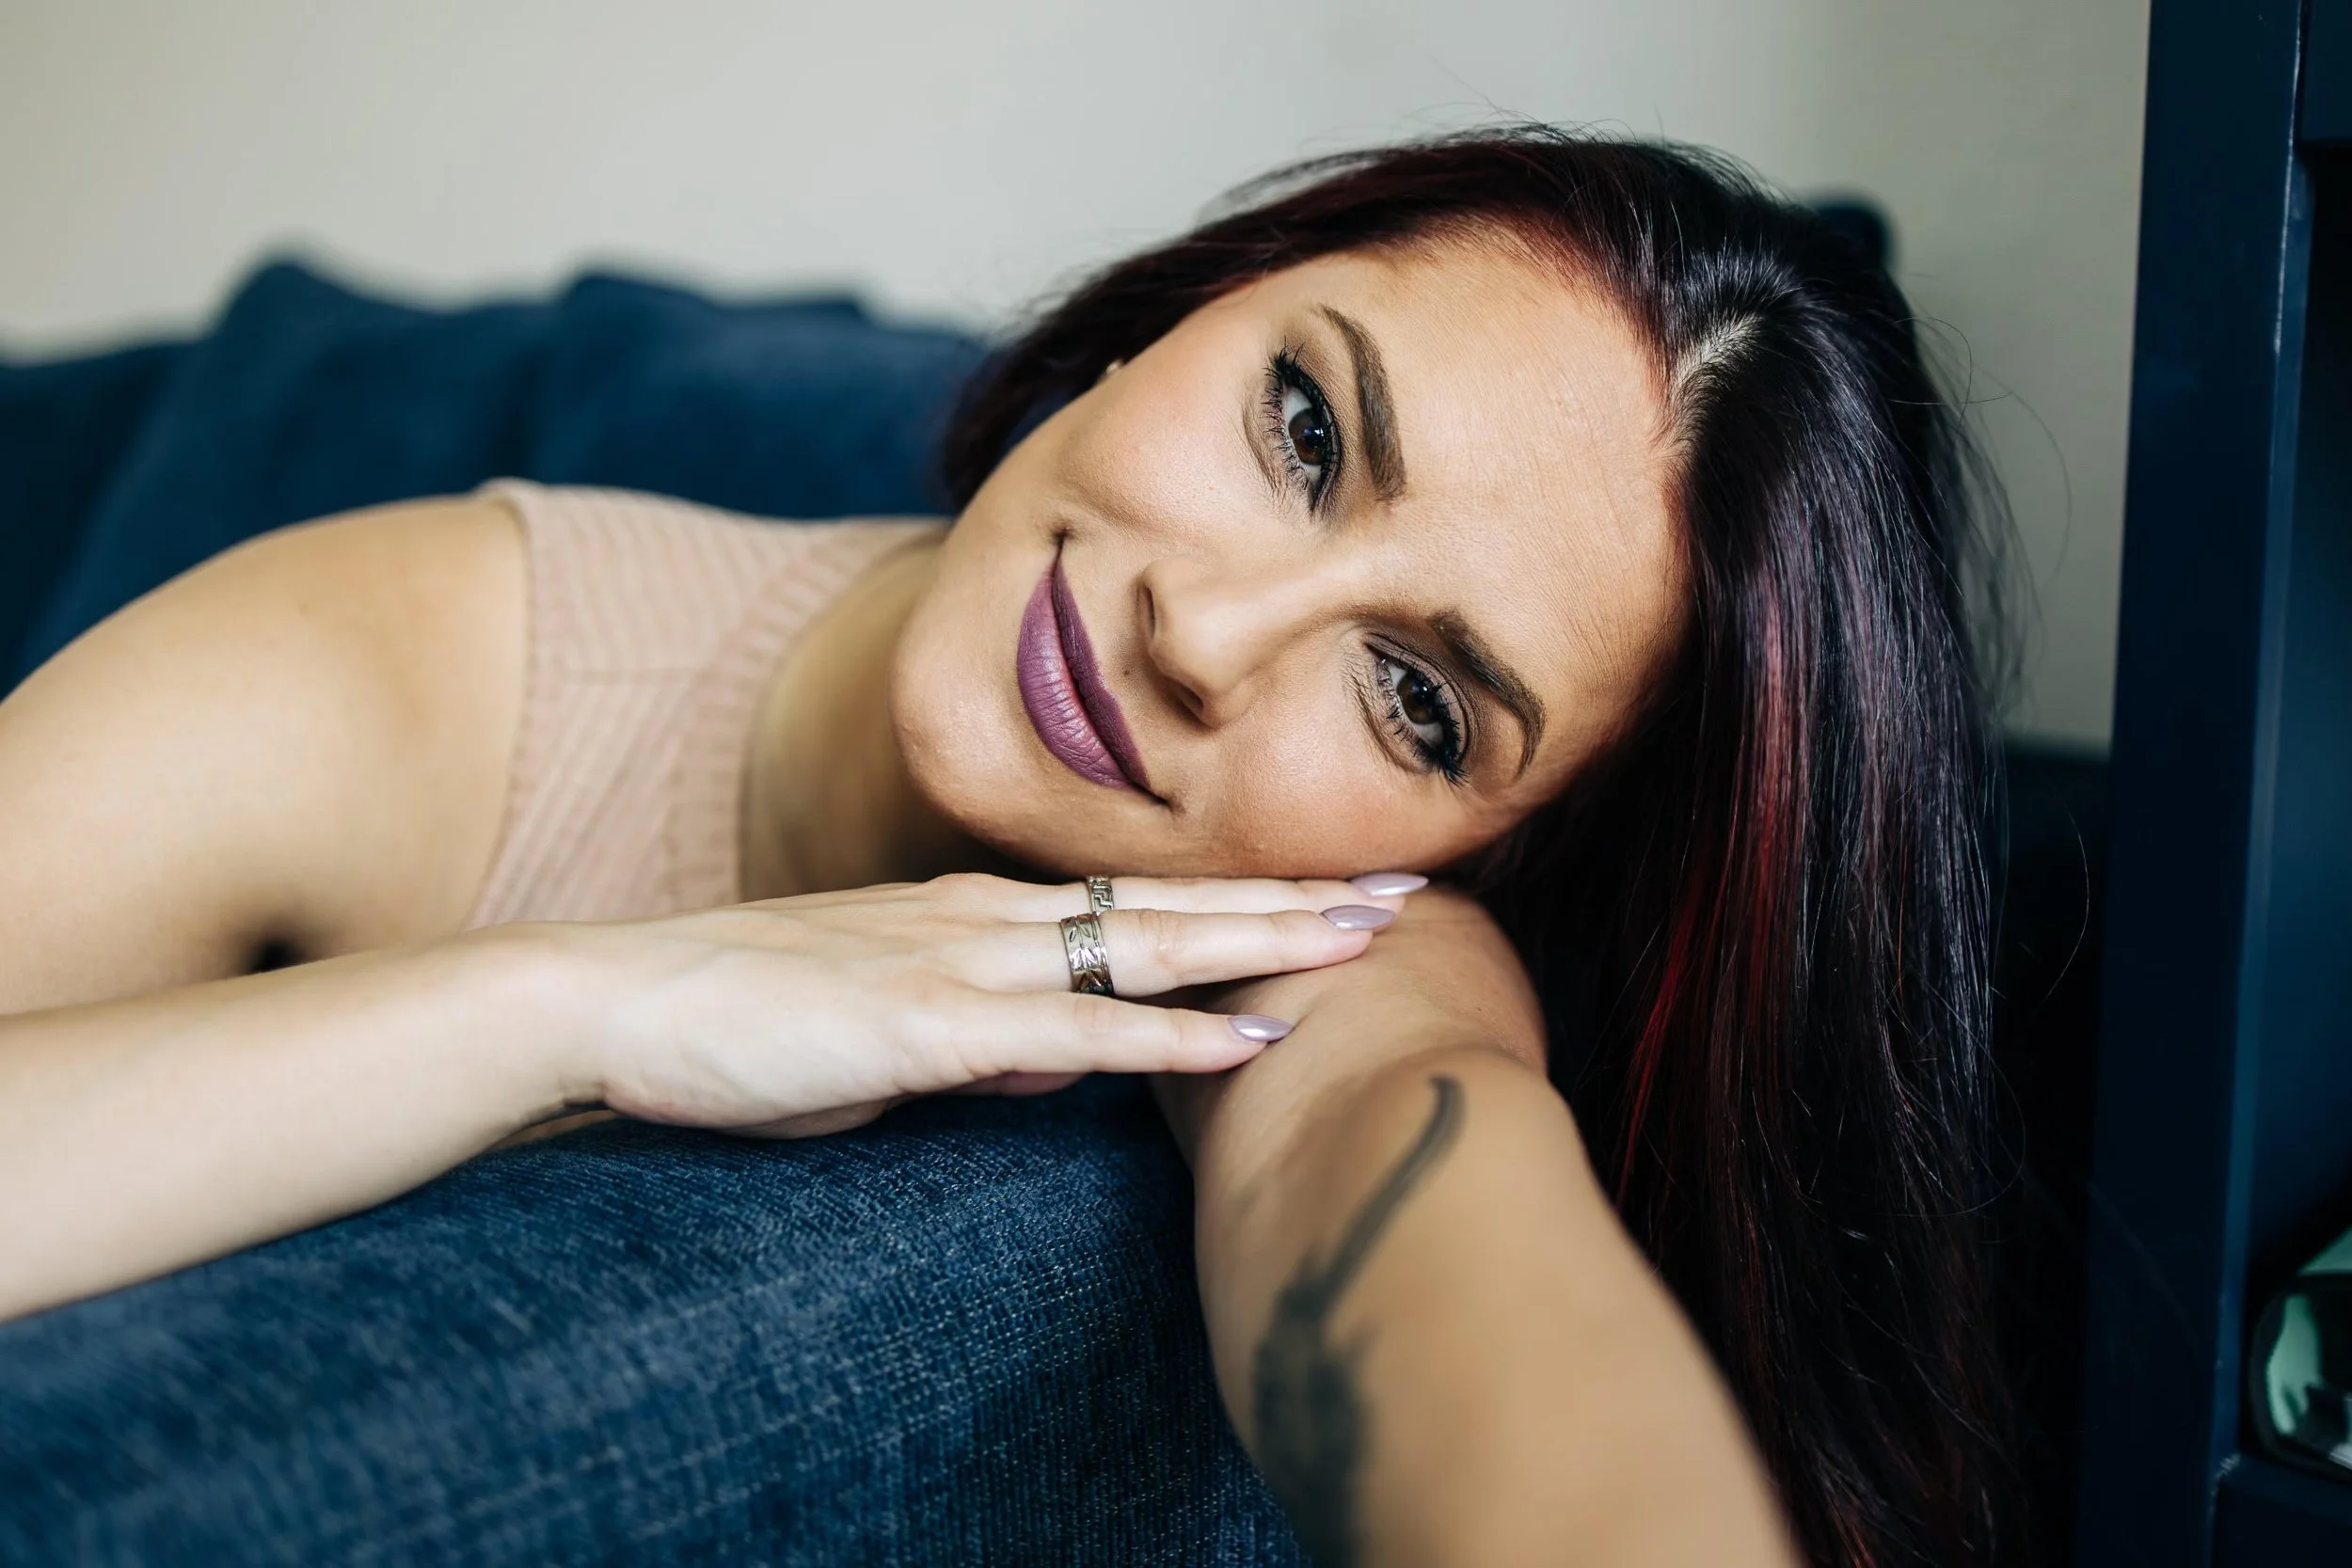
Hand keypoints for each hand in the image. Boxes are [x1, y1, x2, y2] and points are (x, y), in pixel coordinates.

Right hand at [545, 873, 1410, 1137]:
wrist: (614, 1003)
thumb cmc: (740, 1020)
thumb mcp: (884, 1028)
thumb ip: (983, 1036)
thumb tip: (1066, 1059)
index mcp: (977, 913)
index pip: (1139, 897)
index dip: (1245, 893)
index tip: (1338, 889)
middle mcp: (988, 917)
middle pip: (1173, 900)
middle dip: (1295, 895)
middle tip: (1411, 883)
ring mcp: (962, 960)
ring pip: (1148, 944)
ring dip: (1267, 942)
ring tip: (1372, 933)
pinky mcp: (927, 1022)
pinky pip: (1074, 1030)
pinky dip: (1172, 1036)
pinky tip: (1251, 1039)